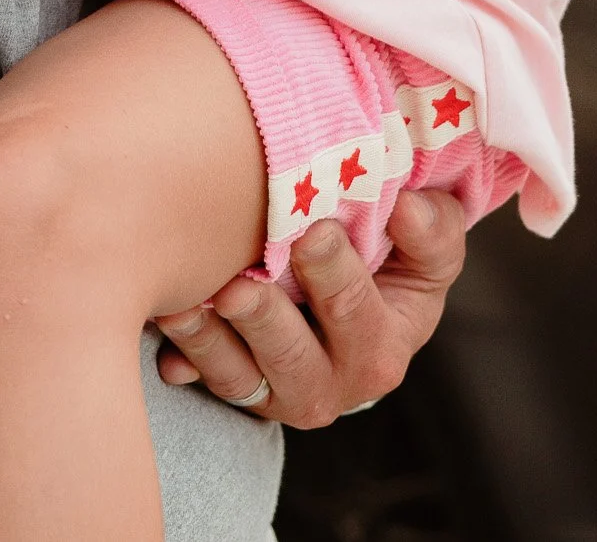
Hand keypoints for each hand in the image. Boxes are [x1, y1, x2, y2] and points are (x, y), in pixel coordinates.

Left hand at [154, 190, 467, 428]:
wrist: (348, 298)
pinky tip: (166, 319)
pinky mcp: (242, 388)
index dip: (337, 275)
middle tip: (240, 286)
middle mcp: (335, 382)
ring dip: (210, 339)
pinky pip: (208, 379)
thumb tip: (408, 206)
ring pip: (243, 377)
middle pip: (298, 359)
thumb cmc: (391, 258)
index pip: (362, 315)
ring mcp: (282, 389)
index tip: (313, 231)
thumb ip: (430, 229)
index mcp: (386, 344)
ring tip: (183, 302)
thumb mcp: (425, 247)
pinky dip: (184, 356)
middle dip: (268, 319)